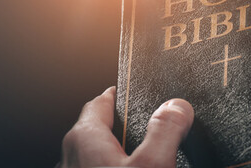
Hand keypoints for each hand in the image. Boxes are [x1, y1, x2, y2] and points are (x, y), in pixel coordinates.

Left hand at [60, 87, 194, 167]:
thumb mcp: (151, 165)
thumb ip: (165, 131)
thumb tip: (177, 106)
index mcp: (84, 139)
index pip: (100, 101)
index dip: (121, 93)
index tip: (134, 89)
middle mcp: (72, 157)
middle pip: (101, 130)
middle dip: (126, 127)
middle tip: (154, 126)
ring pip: (101, 154)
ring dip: (123, 152)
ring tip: (151, 155)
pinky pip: (102, 167)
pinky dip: (120, 166)